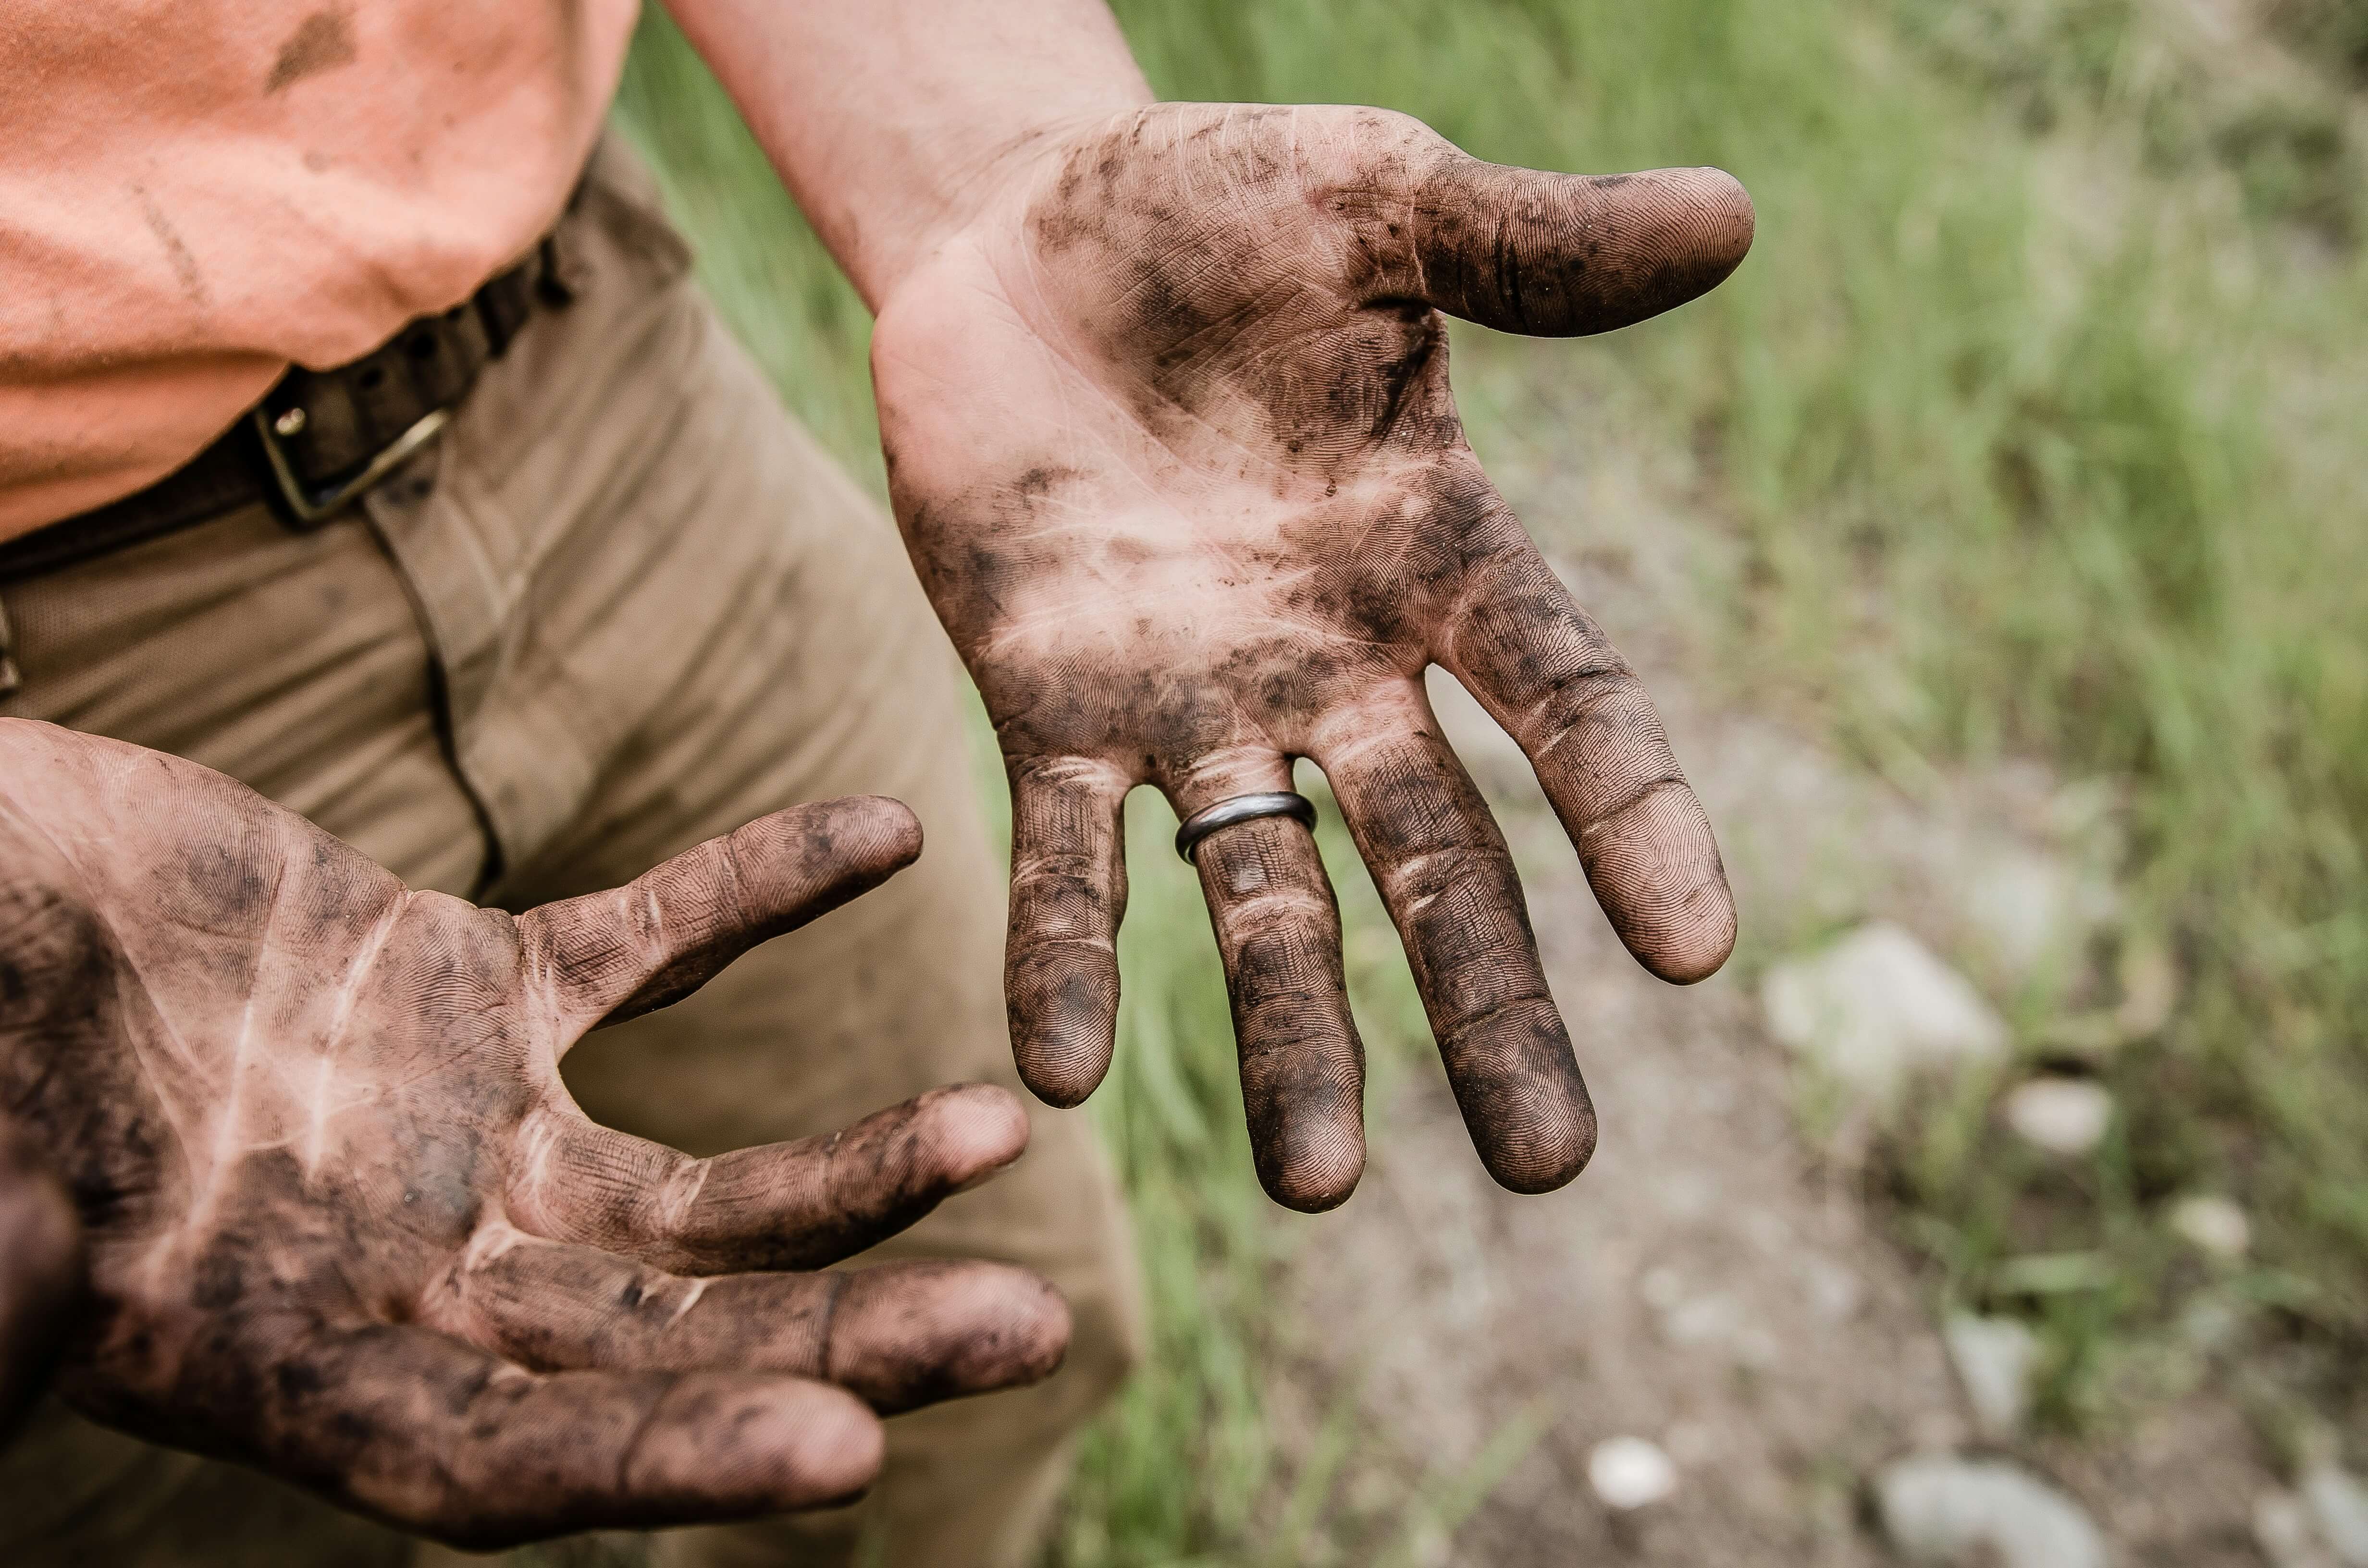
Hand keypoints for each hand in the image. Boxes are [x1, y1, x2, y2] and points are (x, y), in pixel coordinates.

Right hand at [0, 721, 1066, 1546]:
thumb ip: (2, 1259)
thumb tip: (27, 1300)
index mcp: (285, 1360)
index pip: (508, 1458)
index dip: (669, 1461)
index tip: (848, 1457)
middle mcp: (407, 1271)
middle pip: (665, 1340)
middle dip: (845, 1341)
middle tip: (1031, 1332)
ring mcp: (459, 1131)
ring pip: (699, 1185)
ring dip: (853, 1164)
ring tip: (1000, 1128)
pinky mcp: (473, 984)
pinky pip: (650, 941)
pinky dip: (759, 886)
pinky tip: (886, 831)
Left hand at [874, 103, 1748, 1210]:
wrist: (1019, 233)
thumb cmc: (1217, 207)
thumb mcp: (1380, 200)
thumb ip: (1533, 244)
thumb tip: (1734, 214)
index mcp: (1434, 551)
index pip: (1565, 700)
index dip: (1632, 817)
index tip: (1699, 951)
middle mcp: (1332, 660)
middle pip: (1434, 855)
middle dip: (1488, 1006)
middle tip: (1551, 1167)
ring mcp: (1191, 700)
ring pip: (1257, 894)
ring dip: (1289, 1037)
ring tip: (1315, 1188)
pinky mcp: (1045, 705)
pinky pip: (1061, 854)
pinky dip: (1062, 957)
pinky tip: (1057, 1076)